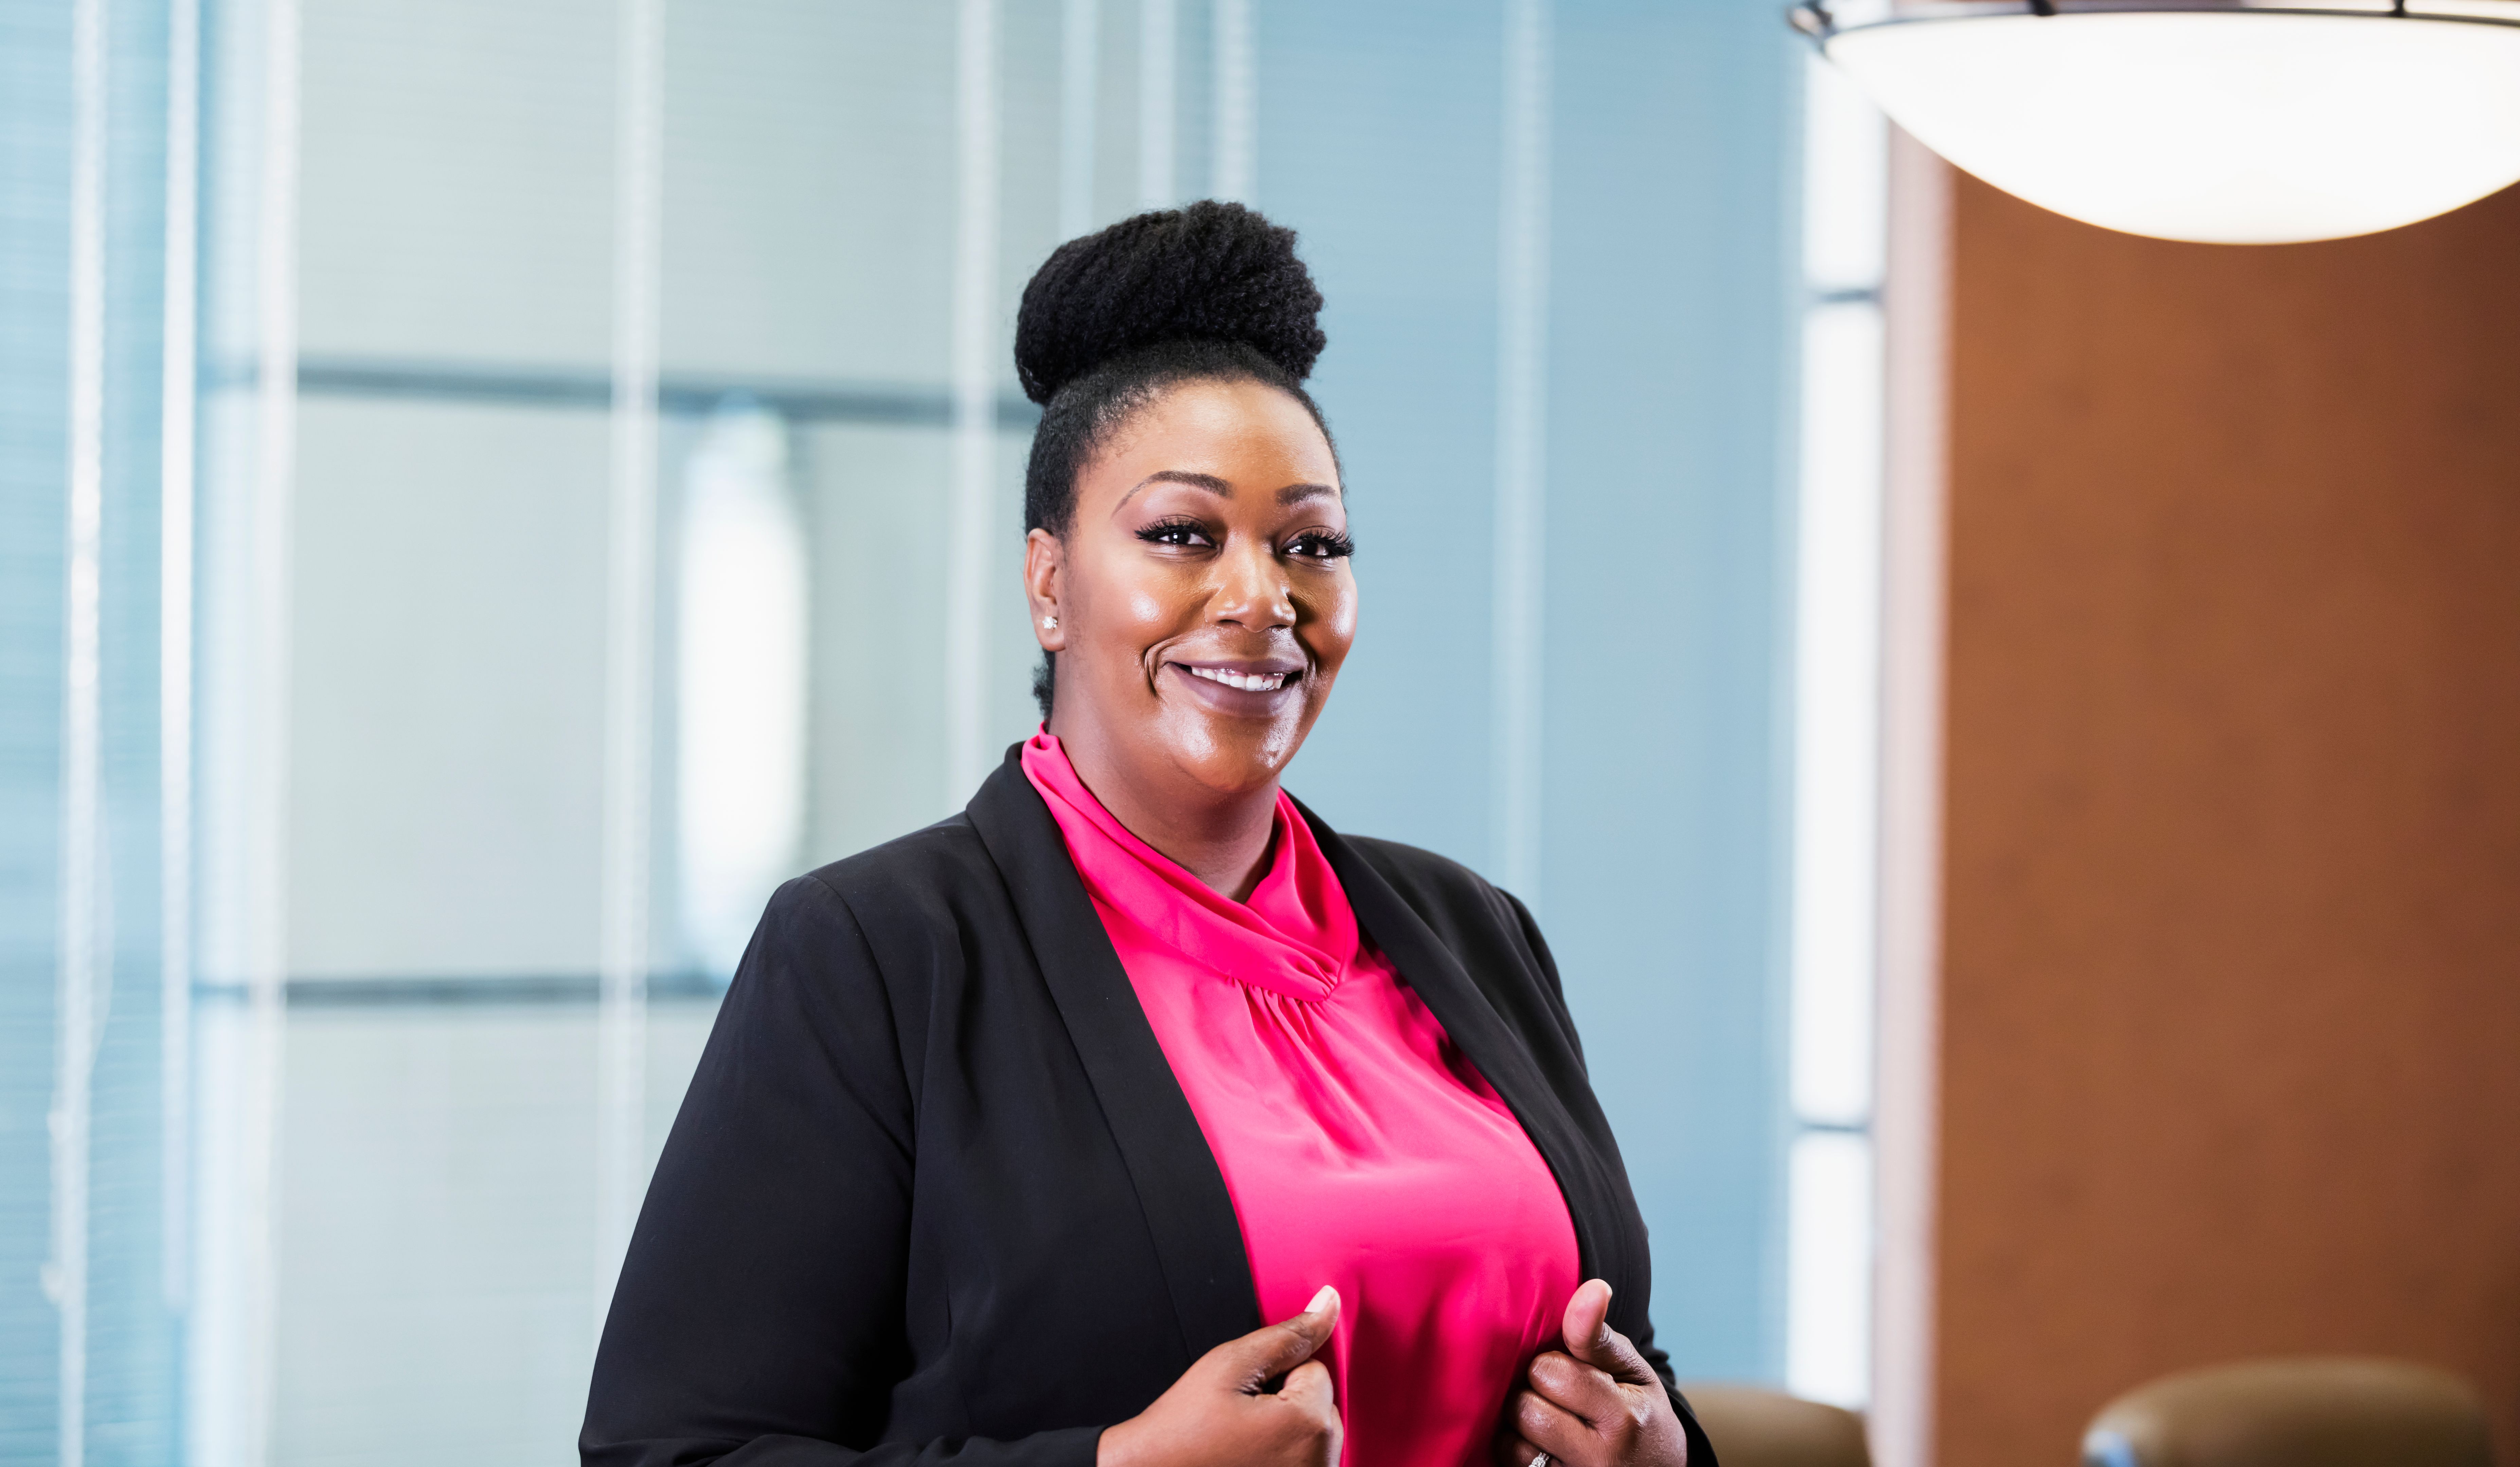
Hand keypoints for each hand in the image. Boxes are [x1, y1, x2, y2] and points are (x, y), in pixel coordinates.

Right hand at [1098, 1286, 1342, 1466]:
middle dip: (1286, 1401)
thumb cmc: (1180, 1432)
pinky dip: (1283, 1453)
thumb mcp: (1230, 1366)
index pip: (1315, 1369)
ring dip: (1286, 1429)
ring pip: (1314, 1432)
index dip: (1274, 1374)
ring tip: (1242, 1440)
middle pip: (1320, 1403)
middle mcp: (1321, 1461)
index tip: (1242, 1397)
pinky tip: (1250, 1457)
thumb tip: (1327, 1303)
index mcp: (1309, 1426)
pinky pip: (1306, 1458)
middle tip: (1238, 1418)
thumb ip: (1286, 1334)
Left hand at [1494, 1279, 1687, 1466]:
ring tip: (1547, 1418)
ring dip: (1519, 1424)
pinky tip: (1538, 1441)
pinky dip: (1516, 1449)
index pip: (1550, 1372)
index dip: (1552, 1365)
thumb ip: (1599, 1336)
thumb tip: (1592, 1288)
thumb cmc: (1640, 1413)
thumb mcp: (1633, 1373)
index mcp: (1623, 1418)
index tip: (1569, 1371)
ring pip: (1511, 1441)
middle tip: (1557, 1396)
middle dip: (1534, 1393)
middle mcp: (1598, 1459)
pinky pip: (1509, 1464)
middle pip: (1525, 1408)